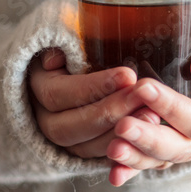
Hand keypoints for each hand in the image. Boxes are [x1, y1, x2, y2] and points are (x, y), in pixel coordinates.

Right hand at [28, 48, 145, 157]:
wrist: (74, 69)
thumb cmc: (75, 45)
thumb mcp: (64, 33)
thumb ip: (61, 40)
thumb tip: (54, 59)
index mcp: (38, 87)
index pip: (60, 94)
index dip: (94, 87)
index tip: (128, 75)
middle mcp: (44, 119)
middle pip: (72, 126)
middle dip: (111, 112)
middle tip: (143, 97)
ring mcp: (63, 140)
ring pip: (86, 147)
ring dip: (120, 134)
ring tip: (152, 115)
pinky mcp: (83, 151)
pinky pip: (100, 158)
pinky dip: (124, 151)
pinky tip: (148, 135)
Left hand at [106, 35, 190, 185]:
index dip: (173, 108)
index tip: (144, 88)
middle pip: (179, 148)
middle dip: (150, 139)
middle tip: (123, 126)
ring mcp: (179, 146)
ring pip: (160, 160)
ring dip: (136, 157)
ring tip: (113, 149)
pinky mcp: (159, 150)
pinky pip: (145, 164)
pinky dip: (129, 171)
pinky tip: (113, 175)